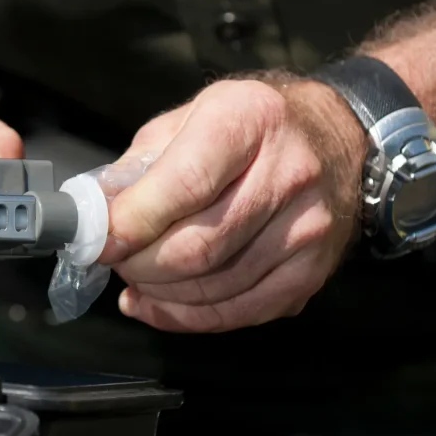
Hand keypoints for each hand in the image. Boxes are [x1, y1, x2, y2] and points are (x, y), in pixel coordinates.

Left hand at [100, 77, 366, 331]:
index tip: (100, 240)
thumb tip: (96, 212)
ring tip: (136, 276)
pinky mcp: (312, 272)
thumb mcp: (189, 117)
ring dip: (159, 293)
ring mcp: (306, 228)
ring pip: (215, 287)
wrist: (339, 137)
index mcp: (249, 120)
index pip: (187, 184)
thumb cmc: (251, 126)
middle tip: (116, 259)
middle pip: (199, 246)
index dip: (134, 222)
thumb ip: (139, 164)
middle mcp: (287, 174)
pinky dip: (186, 317)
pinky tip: (157, 304)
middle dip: (140, 264)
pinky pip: (239, 314)